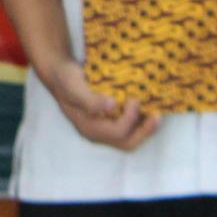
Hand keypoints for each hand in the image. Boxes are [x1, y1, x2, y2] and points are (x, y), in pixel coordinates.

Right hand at [38, 54, 159, 151]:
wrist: (59, 73)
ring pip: (130, 138)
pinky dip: (141, 122)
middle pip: (126, 142)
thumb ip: (90, 99)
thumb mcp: (73, 85)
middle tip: (157, 116)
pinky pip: (129, 129)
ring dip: (145, 128)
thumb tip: (112, 106)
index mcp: (88, 128)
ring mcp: (103, 128)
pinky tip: (147, 109)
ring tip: (157, 114)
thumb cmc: (66, 79)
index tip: (134, 99)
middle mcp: (97, 133)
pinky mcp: (109, 121)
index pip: (117, 132)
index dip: (130, 118)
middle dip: (145, 131)